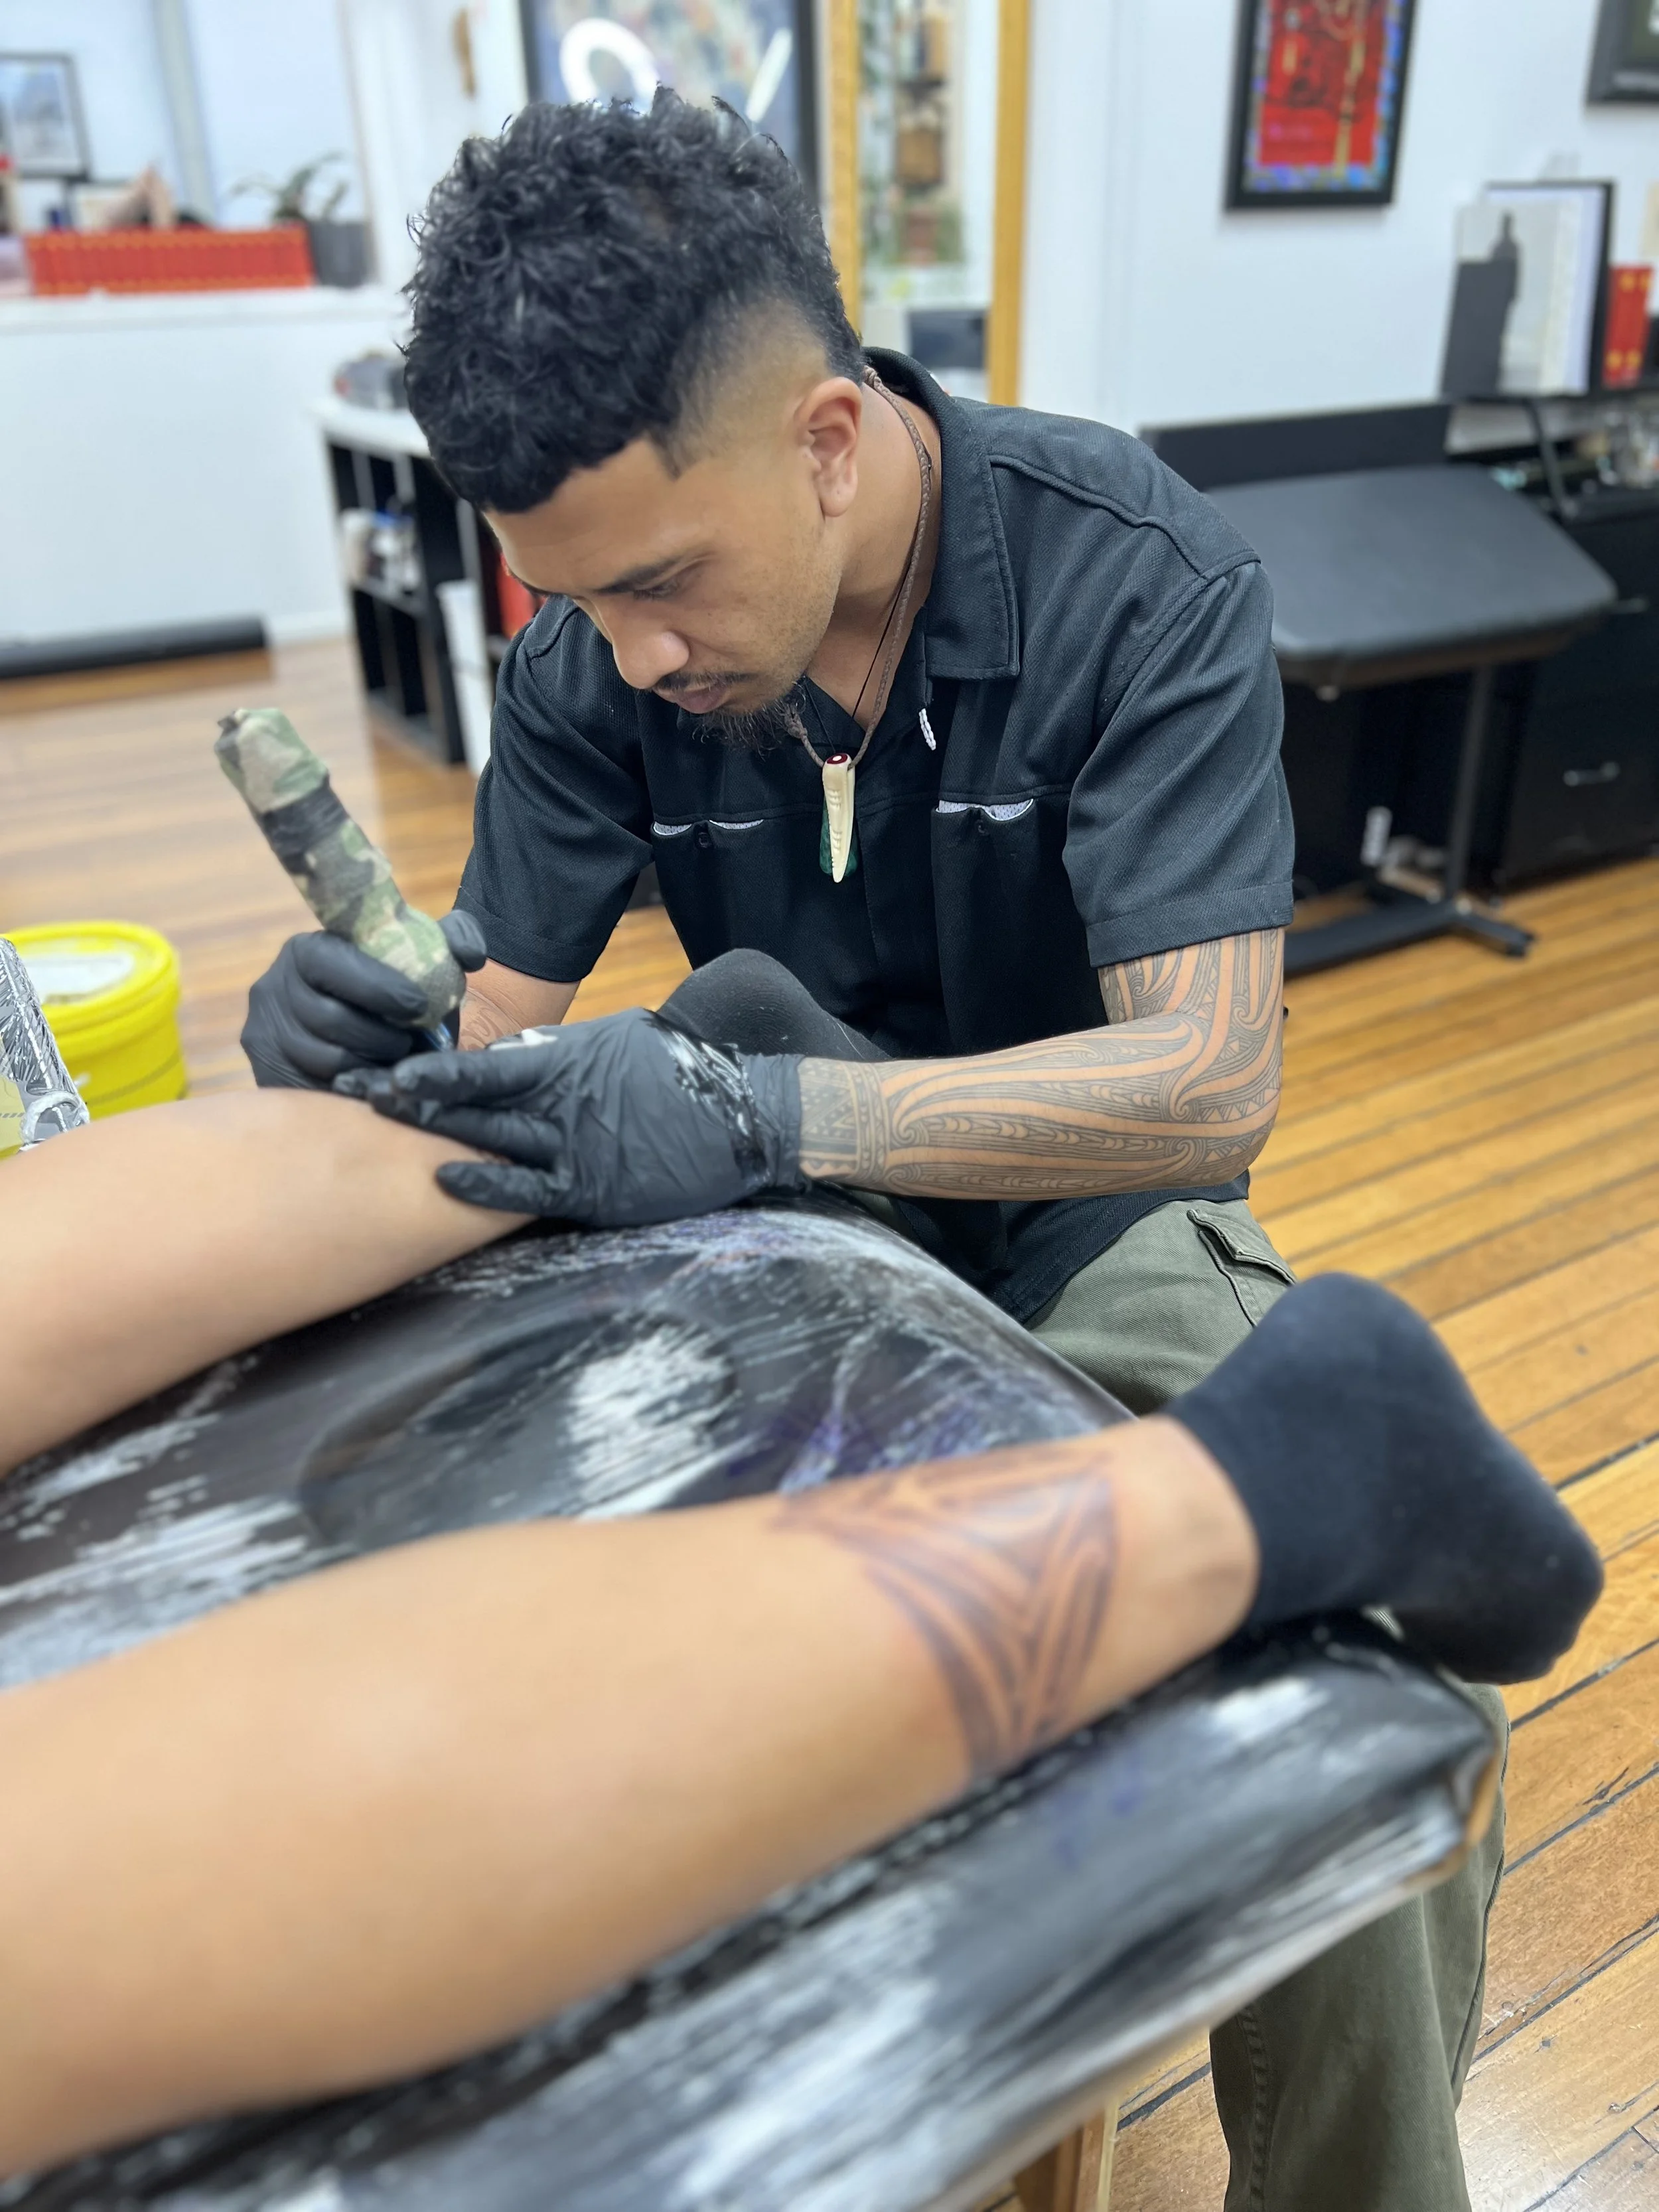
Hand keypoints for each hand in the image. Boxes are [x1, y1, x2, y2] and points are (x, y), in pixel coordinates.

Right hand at [242, 912, 486, 1088]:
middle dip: (382, 1036)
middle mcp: (273, 988)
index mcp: (308, 950)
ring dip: (374, 1064)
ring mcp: (265, 1034)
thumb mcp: (425, 968)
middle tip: (412, 1044)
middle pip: (329, 1017)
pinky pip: (317, 1089)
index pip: (331, 962)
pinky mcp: (268, 1075)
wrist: (374, 1049)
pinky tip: (377, 1082)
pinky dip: (356, 1088)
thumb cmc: (399, 1003)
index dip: (377, 986)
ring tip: (397, 1062)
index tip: (418, 1006)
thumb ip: (452, 943)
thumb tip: (470, 953)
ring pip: (327, 1058)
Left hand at [334, 1007, 803, 1226]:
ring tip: (378, 1126)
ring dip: (432, 1134)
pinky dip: (485, 1184)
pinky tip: (444, 1178)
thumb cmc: (680, 1073)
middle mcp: (560, 1102)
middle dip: (406, 1099)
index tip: (380, 1066)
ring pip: (489, 1140)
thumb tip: (517, 1052)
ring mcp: (575, 1146)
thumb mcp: (618, 1040)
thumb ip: (561, 1052)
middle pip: (469, 1102)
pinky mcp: (594, 1189)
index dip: (428, 1068)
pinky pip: (528, 1188)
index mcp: (565, 1061)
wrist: (742, 1114)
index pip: (481, 1064)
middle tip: (350, 1093)